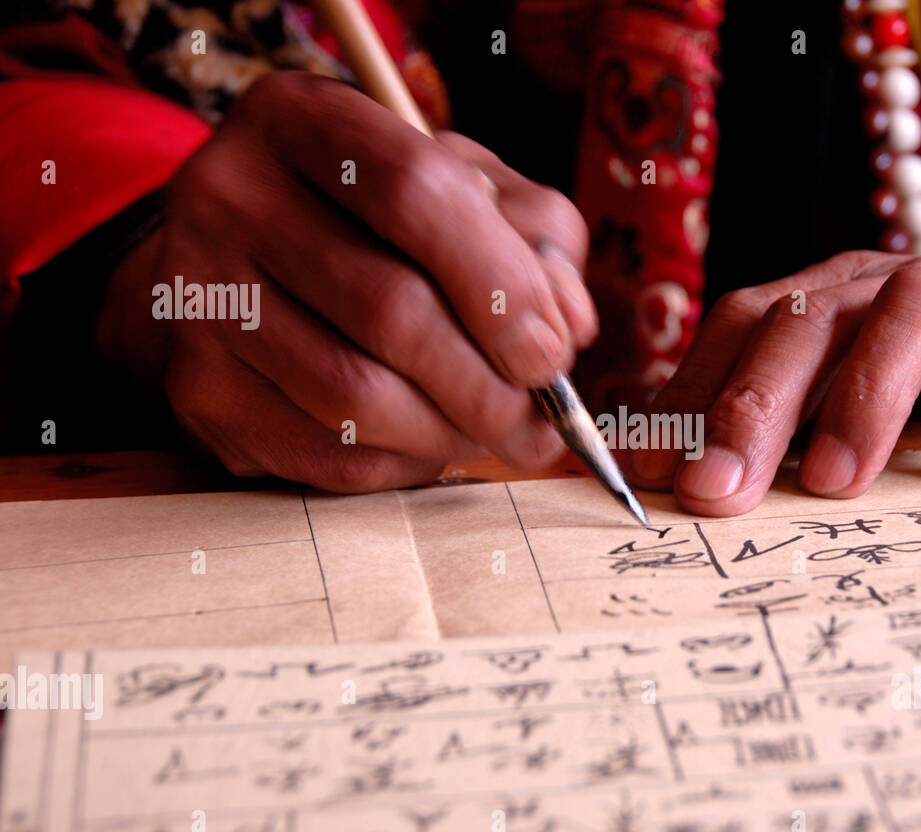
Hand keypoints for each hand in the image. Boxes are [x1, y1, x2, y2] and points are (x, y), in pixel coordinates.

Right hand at [96, 71, 595, 491]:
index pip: (414, 193)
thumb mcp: (465, 191)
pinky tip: (431, 445)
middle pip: (388, 310)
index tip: (552, 354)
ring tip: (493, 434)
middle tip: (539, 424)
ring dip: (451, 435)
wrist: (244, 267)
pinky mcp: (197, 389)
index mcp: (302, 120)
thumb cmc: (381, 224)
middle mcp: (228, 196)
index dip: (500, 285)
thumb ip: (535, 238)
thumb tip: (567, 329)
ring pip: (354, 396)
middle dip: (489, 386)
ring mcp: (199, 297)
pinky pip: (323, 453)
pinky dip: (402, 464)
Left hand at [628, 247, 920, 515]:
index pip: (743, 326)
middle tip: (717, 491)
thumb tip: (687, 484)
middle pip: (804, 320)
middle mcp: (890, 285)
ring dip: (861, 399)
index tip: (653, 473)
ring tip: (832, 484)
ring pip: (905, 314)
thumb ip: (793, 433)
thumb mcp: (870, 413)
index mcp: (833, 300)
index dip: (692, 392)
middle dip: (750, 407)